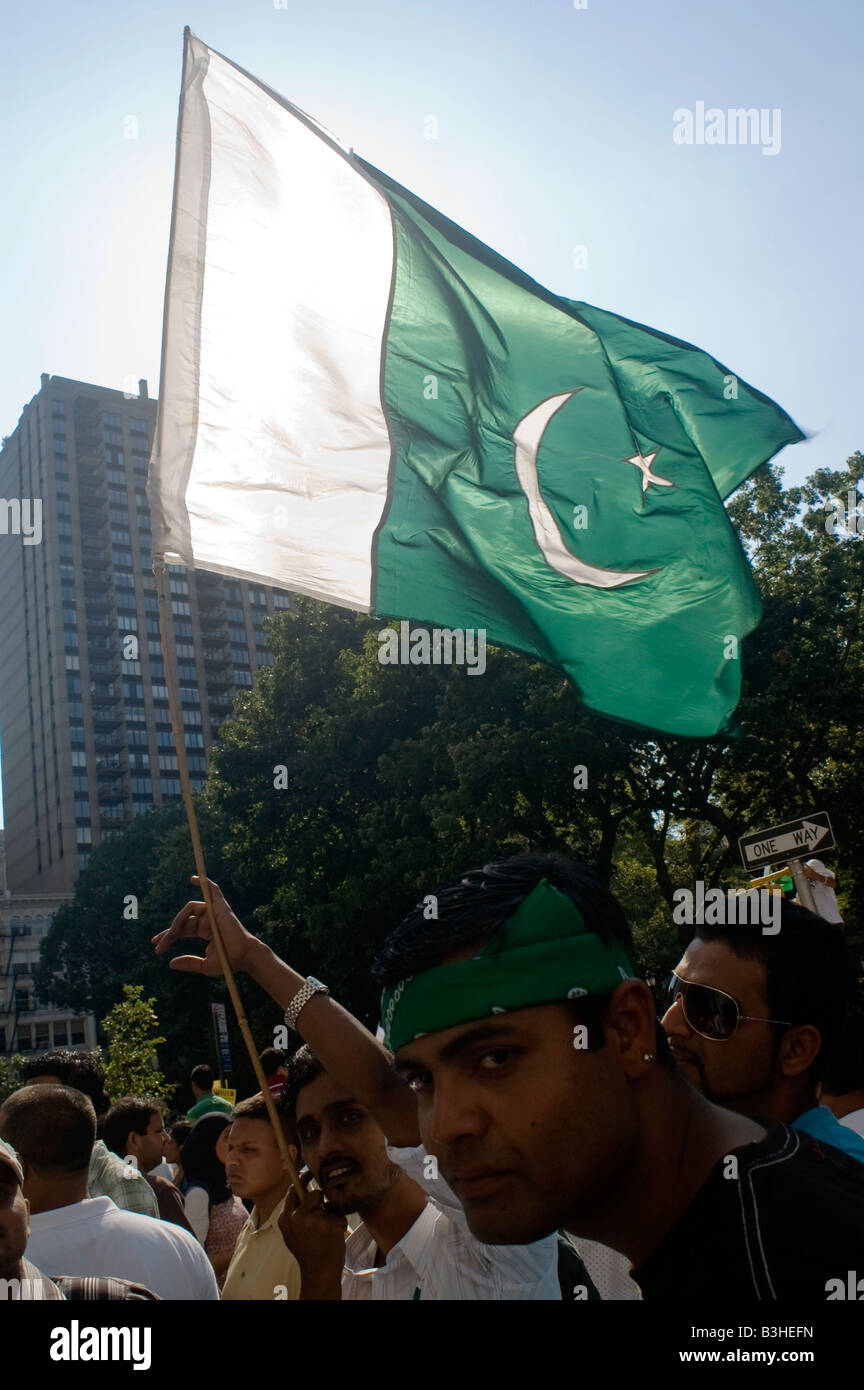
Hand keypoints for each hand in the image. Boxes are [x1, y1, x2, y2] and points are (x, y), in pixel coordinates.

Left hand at [150, 876, 260, 975]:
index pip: (183, 929)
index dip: (168, 935)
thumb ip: (189, 963)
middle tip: (158, 945)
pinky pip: (212, 891)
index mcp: (205, 931)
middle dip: (168, 933)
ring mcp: (213, 912)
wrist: (243, 956)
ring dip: (177, 921)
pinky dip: (204, 882)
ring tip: (171, 935)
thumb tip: (170, 963)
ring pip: (189, 909)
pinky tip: (193, 879)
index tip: (155, 944)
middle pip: (183, 920)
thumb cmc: (228, 961)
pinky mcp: (220, 906)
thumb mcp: (205, 965)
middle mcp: (208, 919)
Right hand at [278, 1171, 346, 1299]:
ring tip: (326, 1232)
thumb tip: (300, 1187)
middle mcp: (296, 1218)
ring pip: (328, 1205)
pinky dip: (340, 1224)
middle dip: (321, 1202)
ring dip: (331, 1216)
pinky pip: (338, 1215)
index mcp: (285, 1218)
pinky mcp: (328, 1225)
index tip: (309, 1172)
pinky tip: (334, 1237)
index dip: (303, 1178)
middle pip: (314, 1194)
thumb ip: (295, 1213)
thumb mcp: (292, 1233)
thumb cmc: (308, 1251)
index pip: (293, 1190)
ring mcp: (312, 1221)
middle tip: (322, 1217)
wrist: (318, 1272)